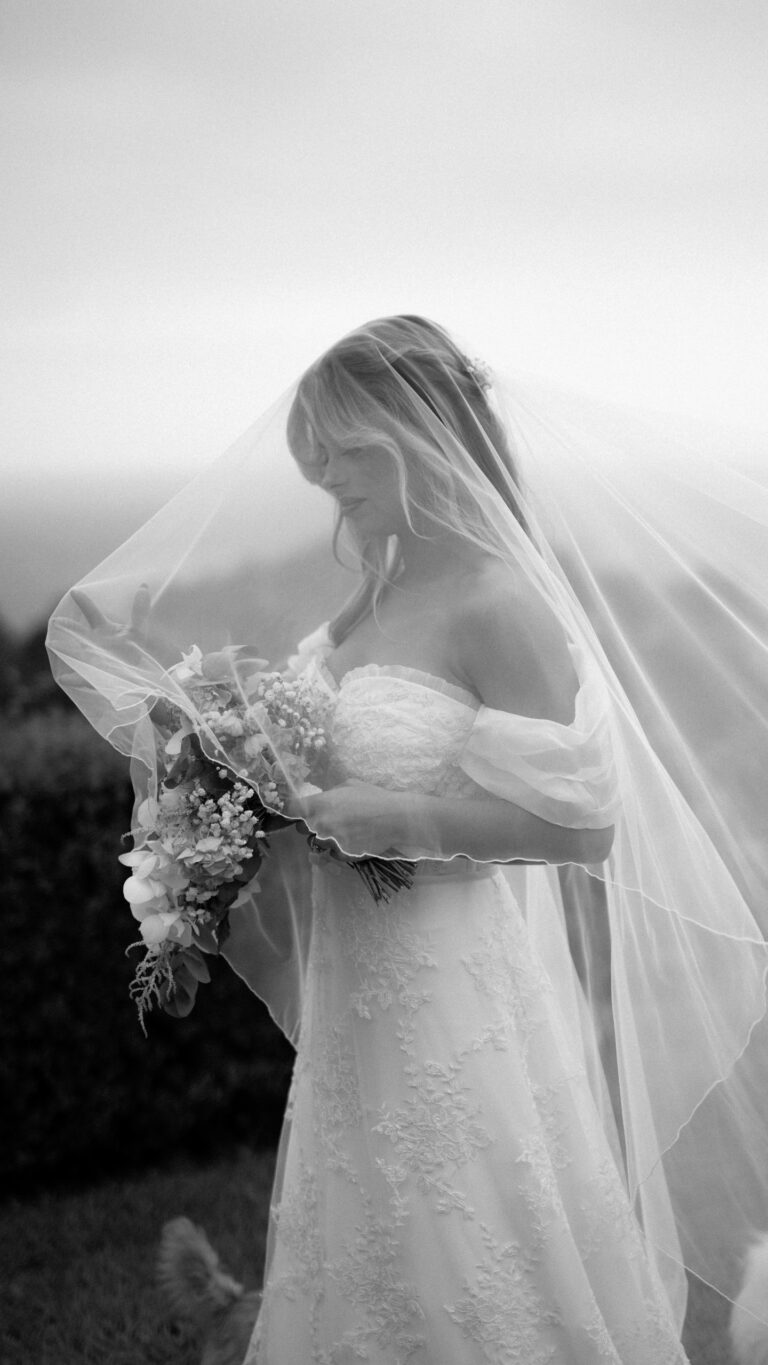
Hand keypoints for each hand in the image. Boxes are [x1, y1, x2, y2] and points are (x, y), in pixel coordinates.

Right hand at [52, 583, 157, 692]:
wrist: (138, 676)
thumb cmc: (135, 652)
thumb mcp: (138, 631)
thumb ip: (140, 610)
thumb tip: (144, 585)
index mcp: (103, 630)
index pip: (92, 614)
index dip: (84, 603)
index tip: (74, 592)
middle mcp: (95, 644)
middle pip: (81, 633)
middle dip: (69, 627)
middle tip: (57, 620)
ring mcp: (93, 660)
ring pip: (78, 654)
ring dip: (67, 650)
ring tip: (54, 645)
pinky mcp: (96, 677)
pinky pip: (84, 678)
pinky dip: (74, 678)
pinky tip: (64, 677)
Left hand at [286, 779, 404, 857]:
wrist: (395, 818)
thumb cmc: (373, 797)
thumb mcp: (349, 786)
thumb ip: (330, 794)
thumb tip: (321, 799)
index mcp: (319, 804)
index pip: (290, 809)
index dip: (291, 811)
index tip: (296, 812)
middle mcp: (319, 824)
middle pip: (299, 829)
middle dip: (309, 826)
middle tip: (325, 822)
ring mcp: (329, 841)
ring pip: (316, 843)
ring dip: (324, 839)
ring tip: (343, 832)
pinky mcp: (341, 855)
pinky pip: (332, 854)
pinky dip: (339, 850)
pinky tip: (352, 841)